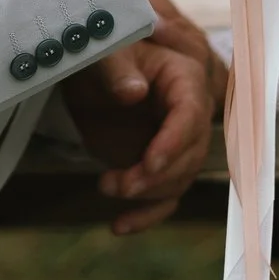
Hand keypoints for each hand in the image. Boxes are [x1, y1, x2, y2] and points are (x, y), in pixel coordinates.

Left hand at [58, 0, 227, 233]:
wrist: (87, 73)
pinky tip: (119, 226)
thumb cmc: (100, 53)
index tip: (149, 164)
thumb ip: (117, 69)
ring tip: (106, 186)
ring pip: (178, 180)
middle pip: (191, 155)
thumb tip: (134, 91)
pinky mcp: (157, 166)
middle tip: (119, 185)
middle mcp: (187, 114)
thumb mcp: (104, 54)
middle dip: (157, 176)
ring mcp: (173, 143)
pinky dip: (146, 215)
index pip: (190, 114)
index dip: (174, 142)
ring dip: (147, 194)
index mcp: (183, 80)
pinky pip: (163, 197)